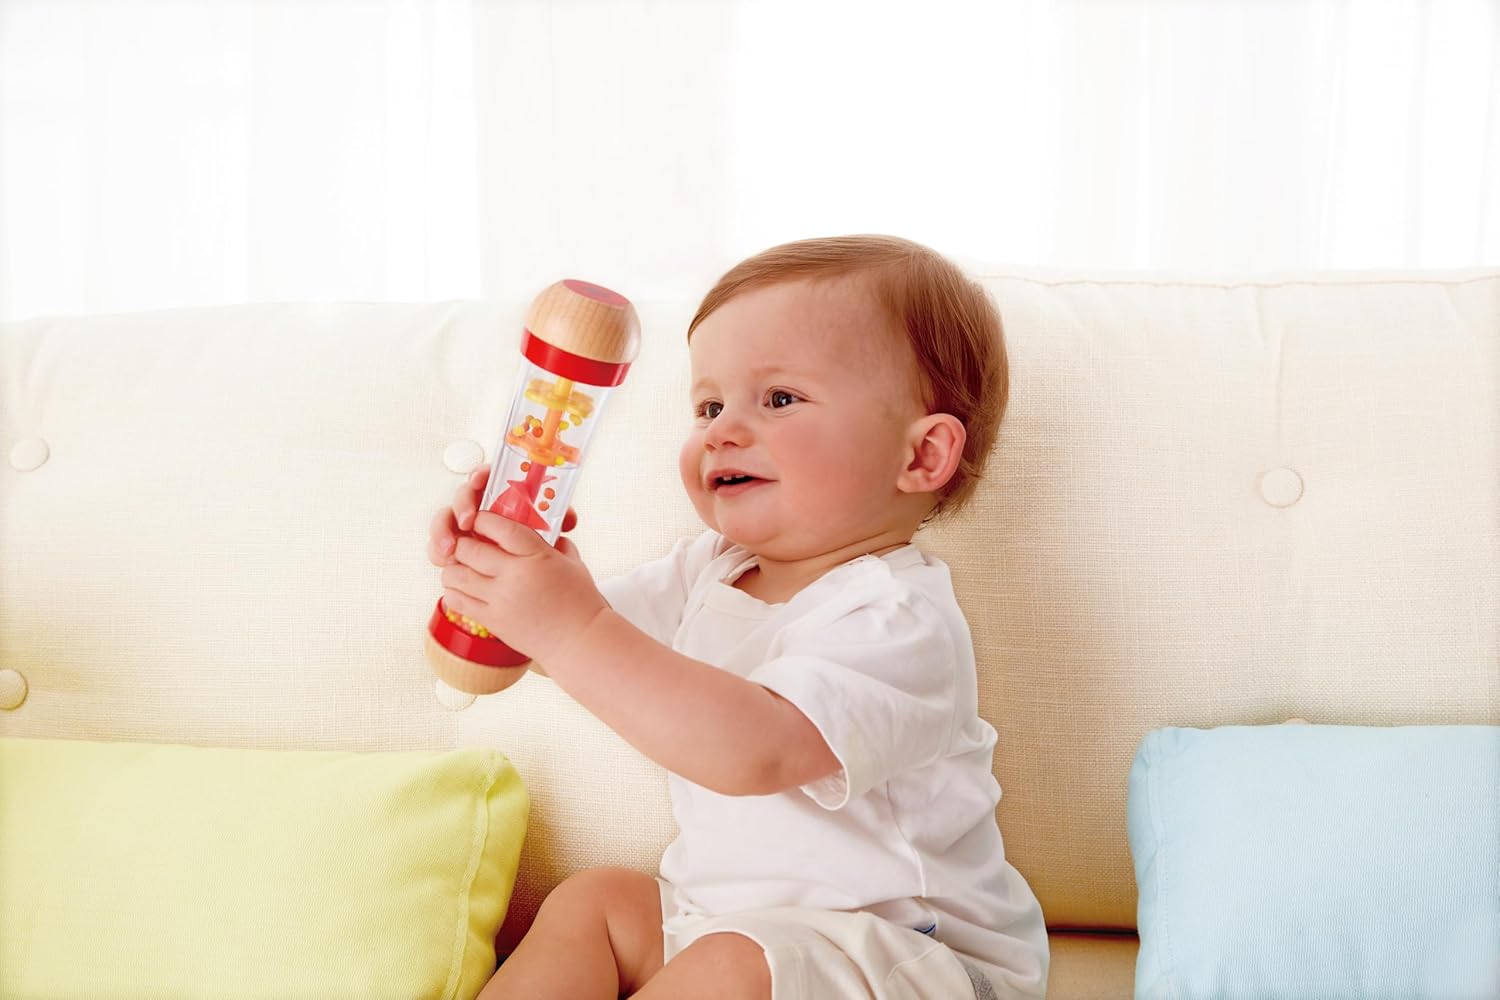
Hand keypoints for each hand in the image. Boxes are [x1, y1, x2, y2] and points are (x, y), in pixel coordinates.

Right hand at [428, 463, 576, 567]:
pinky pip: (440, 544)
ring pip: (445, 520)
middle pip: (462, 496)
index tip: (479, 480)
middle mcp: (478, 506)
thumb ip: (559, 519)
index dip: (479, 474)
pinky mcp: (453, 545)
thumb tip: (569, 520)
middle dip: (461, 505)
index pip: (485, 475)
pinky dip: (439, 551)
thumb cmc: (534, 539)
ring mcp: (462, 526)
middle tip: (467, 520)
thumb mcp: (548, 527)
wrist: (527, 569)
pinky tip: (445, 560)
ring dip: (443, 531)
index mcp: (499, 494)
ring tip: (449, 548)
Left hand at [439, 510, 603, 663]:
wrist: (579, 641)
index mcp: (536, 556)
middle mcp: (514, 576)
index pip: (497, 526)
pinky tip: (464, 588)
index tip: (479, 519)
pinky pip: (456, 600)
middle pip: (468, 548)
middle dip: (463, 542)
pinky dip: (454, 590)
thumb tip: (542, 529)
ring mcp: (500, 600)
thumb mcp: (572, 562)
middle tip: (467, 543)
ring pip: (455, 574)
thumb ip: (554, 542)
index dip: (482, 519)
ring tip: (463, 566)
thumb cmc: (580, 601)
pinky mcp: (492, 620)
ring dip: (454, 567)